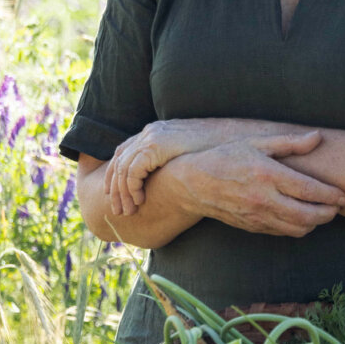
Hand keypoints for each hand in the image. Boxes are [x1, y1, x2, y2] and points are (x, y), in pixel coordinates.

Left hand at [104, 119, 229, 217]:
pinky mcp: (156, 146)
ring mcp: (151, 137)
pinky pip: (133, 170)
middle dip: (114, 187)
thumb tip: (165, 180)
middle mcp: (149, 133)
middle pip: (118, 160)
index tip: (113, 195)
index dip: (115, 175)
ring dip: (122, 193)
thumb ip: (172, 161)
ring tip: (128, 211)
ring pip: (123, 168)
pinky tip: (139, 201)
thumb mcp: (187, 154)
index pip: (123, 152)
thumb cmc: (214, 150)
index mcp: (154, 132)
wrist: (230, 138)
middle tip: (117, 210)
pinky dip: (132, 188)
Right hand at [156, 133, 343, 237]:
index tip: (343, 196)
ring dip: (315, 223)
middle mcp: (264, 199)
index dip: (331, 196)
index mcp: (268, 175)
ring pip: (297, 229)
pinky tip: (302, 217)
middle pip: (308, 216)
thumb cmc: (226, 157)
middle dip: (328, 214)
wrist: (193, 183)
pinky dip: (297, 228)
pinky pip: (282, 233)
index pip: (309, 191)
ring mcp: (257, 216)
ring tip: (322, 212)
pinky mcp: (252, 227)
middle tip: (337, 207)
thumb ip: (290, 143)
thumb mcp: (256, 143)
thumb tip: (318, 137)